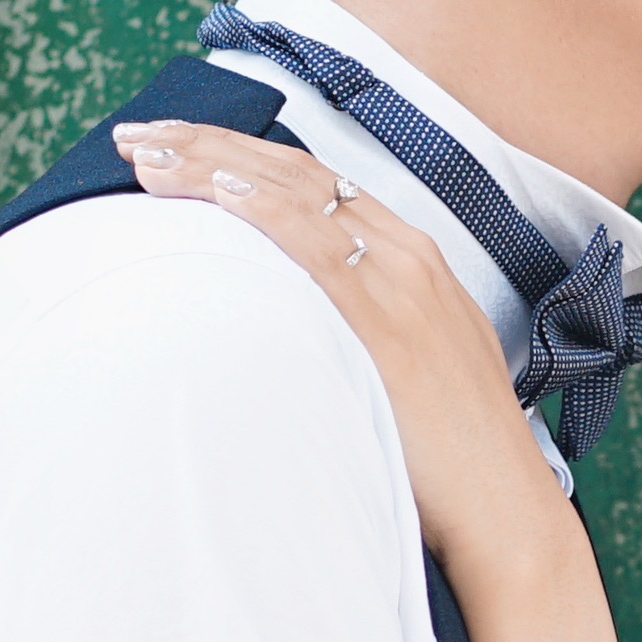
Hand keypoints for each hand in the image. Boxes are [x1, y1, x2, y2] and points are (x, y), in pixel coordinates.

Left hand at [113, 121, 564, 574]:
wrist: (503, 507)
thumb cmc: (451, 455)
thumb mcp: (411, 366)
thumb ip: (359, 330)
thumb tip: (292, 329)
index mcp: (415, 260)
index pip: (315, 182)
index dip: (242, 155)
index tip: (180, 145)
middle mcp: (408, 257)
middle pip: (296, 173)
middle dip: (210, 144)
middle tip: (138, 134)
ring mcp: (401, 285)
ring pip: (295, 195)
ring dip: (213, 166)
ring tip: (146, 155)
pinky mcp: (389, 327)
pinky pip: (315, 247)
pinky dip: (263, 209)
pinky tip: (215, 189)